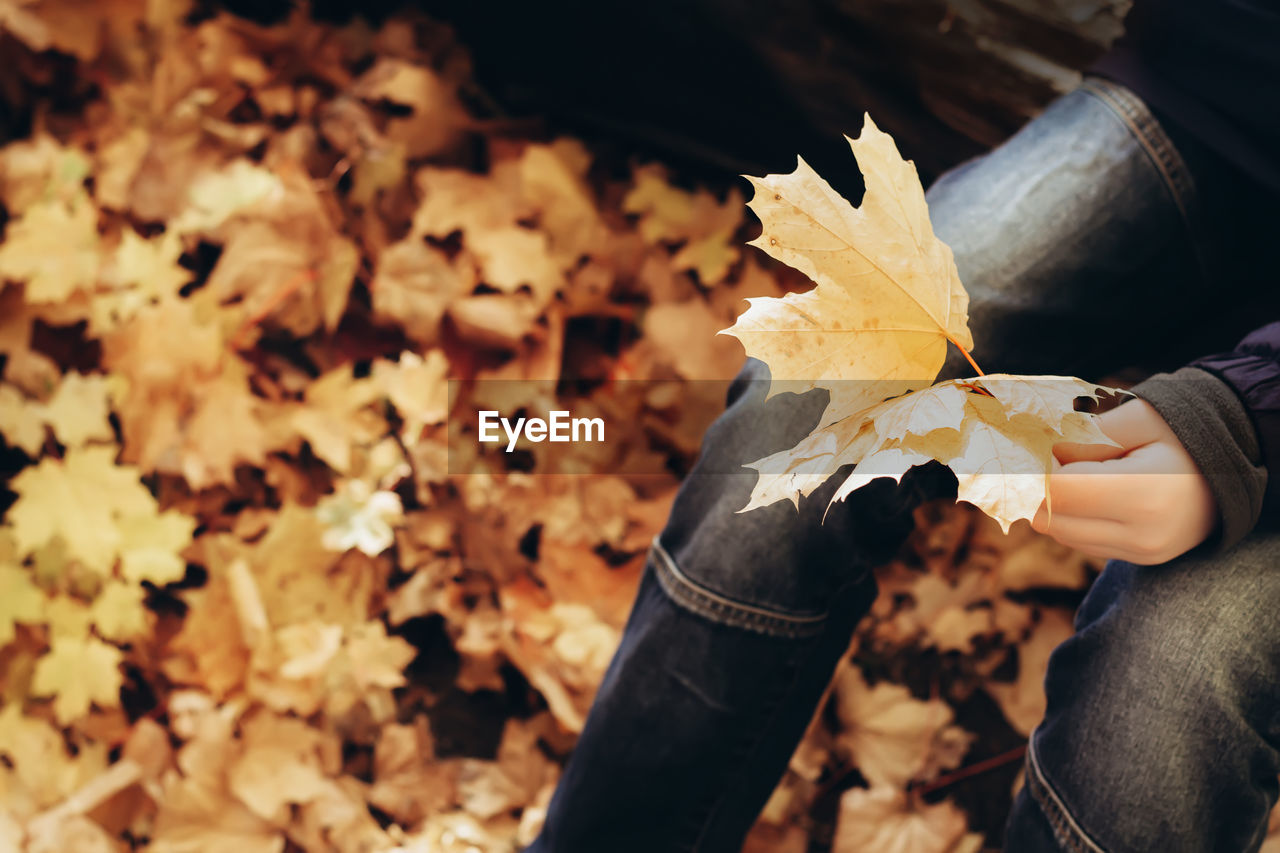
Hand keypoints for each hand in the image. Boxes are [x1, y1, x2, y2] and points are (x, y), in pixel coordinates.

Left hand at [1030, 398, 1216, 564]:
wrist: (1231, 468)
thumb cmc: (1181, 433)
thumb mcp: (1137, 419)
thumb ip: (1083, 434)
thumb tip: (1036, 452)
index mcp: (1144, 495)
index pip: (1059, 491)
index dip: (1037, 467)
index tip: (1036, 446)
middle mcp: (1142, 534)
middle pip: (1052, 518)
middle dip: (1039, 487)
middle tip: (1046, 457)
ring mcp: (1142, 553)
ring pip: (1062, 532)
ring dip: (1054, 503)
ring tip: (1073, 471)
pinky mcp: (1140, 559)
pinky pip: (1083, 541)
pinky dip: (1073, 516)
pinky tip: (1090, 491)